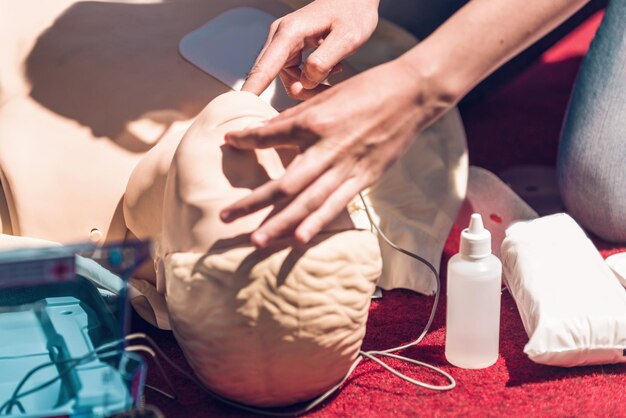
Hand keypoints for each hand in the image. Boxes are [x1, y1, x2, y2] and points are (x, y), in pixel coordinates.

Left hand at [221, 59, 451, 246]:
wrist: (411, 96)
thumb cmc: (367, 90)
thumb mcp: (326, 97)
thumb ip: (295, 117)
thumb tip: (264, 129)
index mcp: (314, 122)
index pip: (270, 135)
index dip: (247, 140)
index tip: (228, 143)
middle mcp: (326, 149)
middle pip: (284, 184)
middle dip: (252, 203)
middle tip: (225, 216)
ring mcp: (346, 168)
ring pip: (308, 202)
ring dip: (281, 223)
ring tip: (257, 240)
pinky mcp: (364, 180)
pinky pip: (336, 205)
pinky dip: (318, 223)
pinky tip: (300, 239)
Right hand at [242, 0, 378, 99]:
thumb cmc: (353, 13)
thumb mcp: (347, 38)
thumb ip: (324, 61)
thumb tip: (305, 81)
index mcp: (289, 33)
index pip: (265, 68)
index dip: (253, 89)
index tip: (239, 107)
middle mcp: (280, 37)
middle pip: (277, 78)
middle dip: (302, 90)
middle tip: (330, 87)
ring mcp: (283, 43)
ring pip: (289, 79)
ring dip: (311, 84)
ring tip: (336, 71)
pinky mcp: (290, 48)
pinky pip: (295, 74)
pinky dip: (312, 77)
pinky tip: (333, 67)